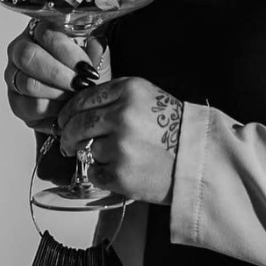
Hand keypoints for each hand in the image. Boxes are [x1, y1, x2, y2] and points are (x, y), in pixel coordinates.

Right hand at [5, 20, 109, 133]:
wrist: (86, 100)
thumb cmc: (88, 74)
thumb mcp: (97, 59)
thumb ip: (97, 50)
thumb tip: (96, 42)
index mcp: (40, 31)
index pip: (46, 33)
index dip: (68, 52)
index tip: (88, 69)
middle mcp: (20, 50)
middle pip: (28, 56)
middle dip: (59, 74)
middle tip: (81, 85)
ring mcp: (14, 76)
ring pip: (28, 83)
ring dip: (58, 93)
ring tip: (76, 97)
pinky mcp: (16, 103)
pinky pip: (30, 106)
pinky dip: (52, 109)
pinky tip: (66, 108)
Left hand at [56, 77, 183, 205]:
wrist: (201, 160)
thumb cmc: (177, 129)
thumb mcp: (150, 97)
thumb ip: (117, 98)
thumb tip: (80, 110)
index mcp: (129, 91)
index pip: (82, 99)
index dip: (69, 112)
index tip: (64, 121)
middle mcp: (122, 115)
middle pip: (77, 124)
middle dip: (68, 135)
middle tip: (68, 143)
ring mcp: (120, 146)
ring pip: (85, 149)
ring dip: (92, 155)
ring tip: (114, 158)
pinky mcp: (120, 173)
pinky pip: (93, 173)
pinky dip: (100, 174)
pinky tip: (119, 171)